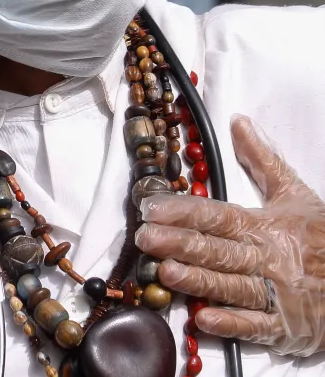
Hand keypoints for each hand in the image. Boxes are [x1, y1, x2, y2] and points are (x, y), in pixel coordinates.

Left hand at [136, 116, 324, 356]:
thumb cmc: (323, 236)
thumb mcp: (295, 194)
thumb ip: (262, 160)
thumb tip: (239, 122)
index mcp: (266, 226)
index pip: (218, 215)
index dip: (183, 211)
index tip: (150, 208)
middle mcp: (268, 259)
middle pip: (217, 249)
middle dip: (179, 243)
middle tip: (143, 238)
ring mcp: (277, 294)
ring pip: (231, 286)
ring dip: (198, 281)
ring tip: (164, 273)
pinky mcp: (286, 327)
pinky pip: (257, 326)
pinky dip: (232, 323)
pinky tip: (203, 318)